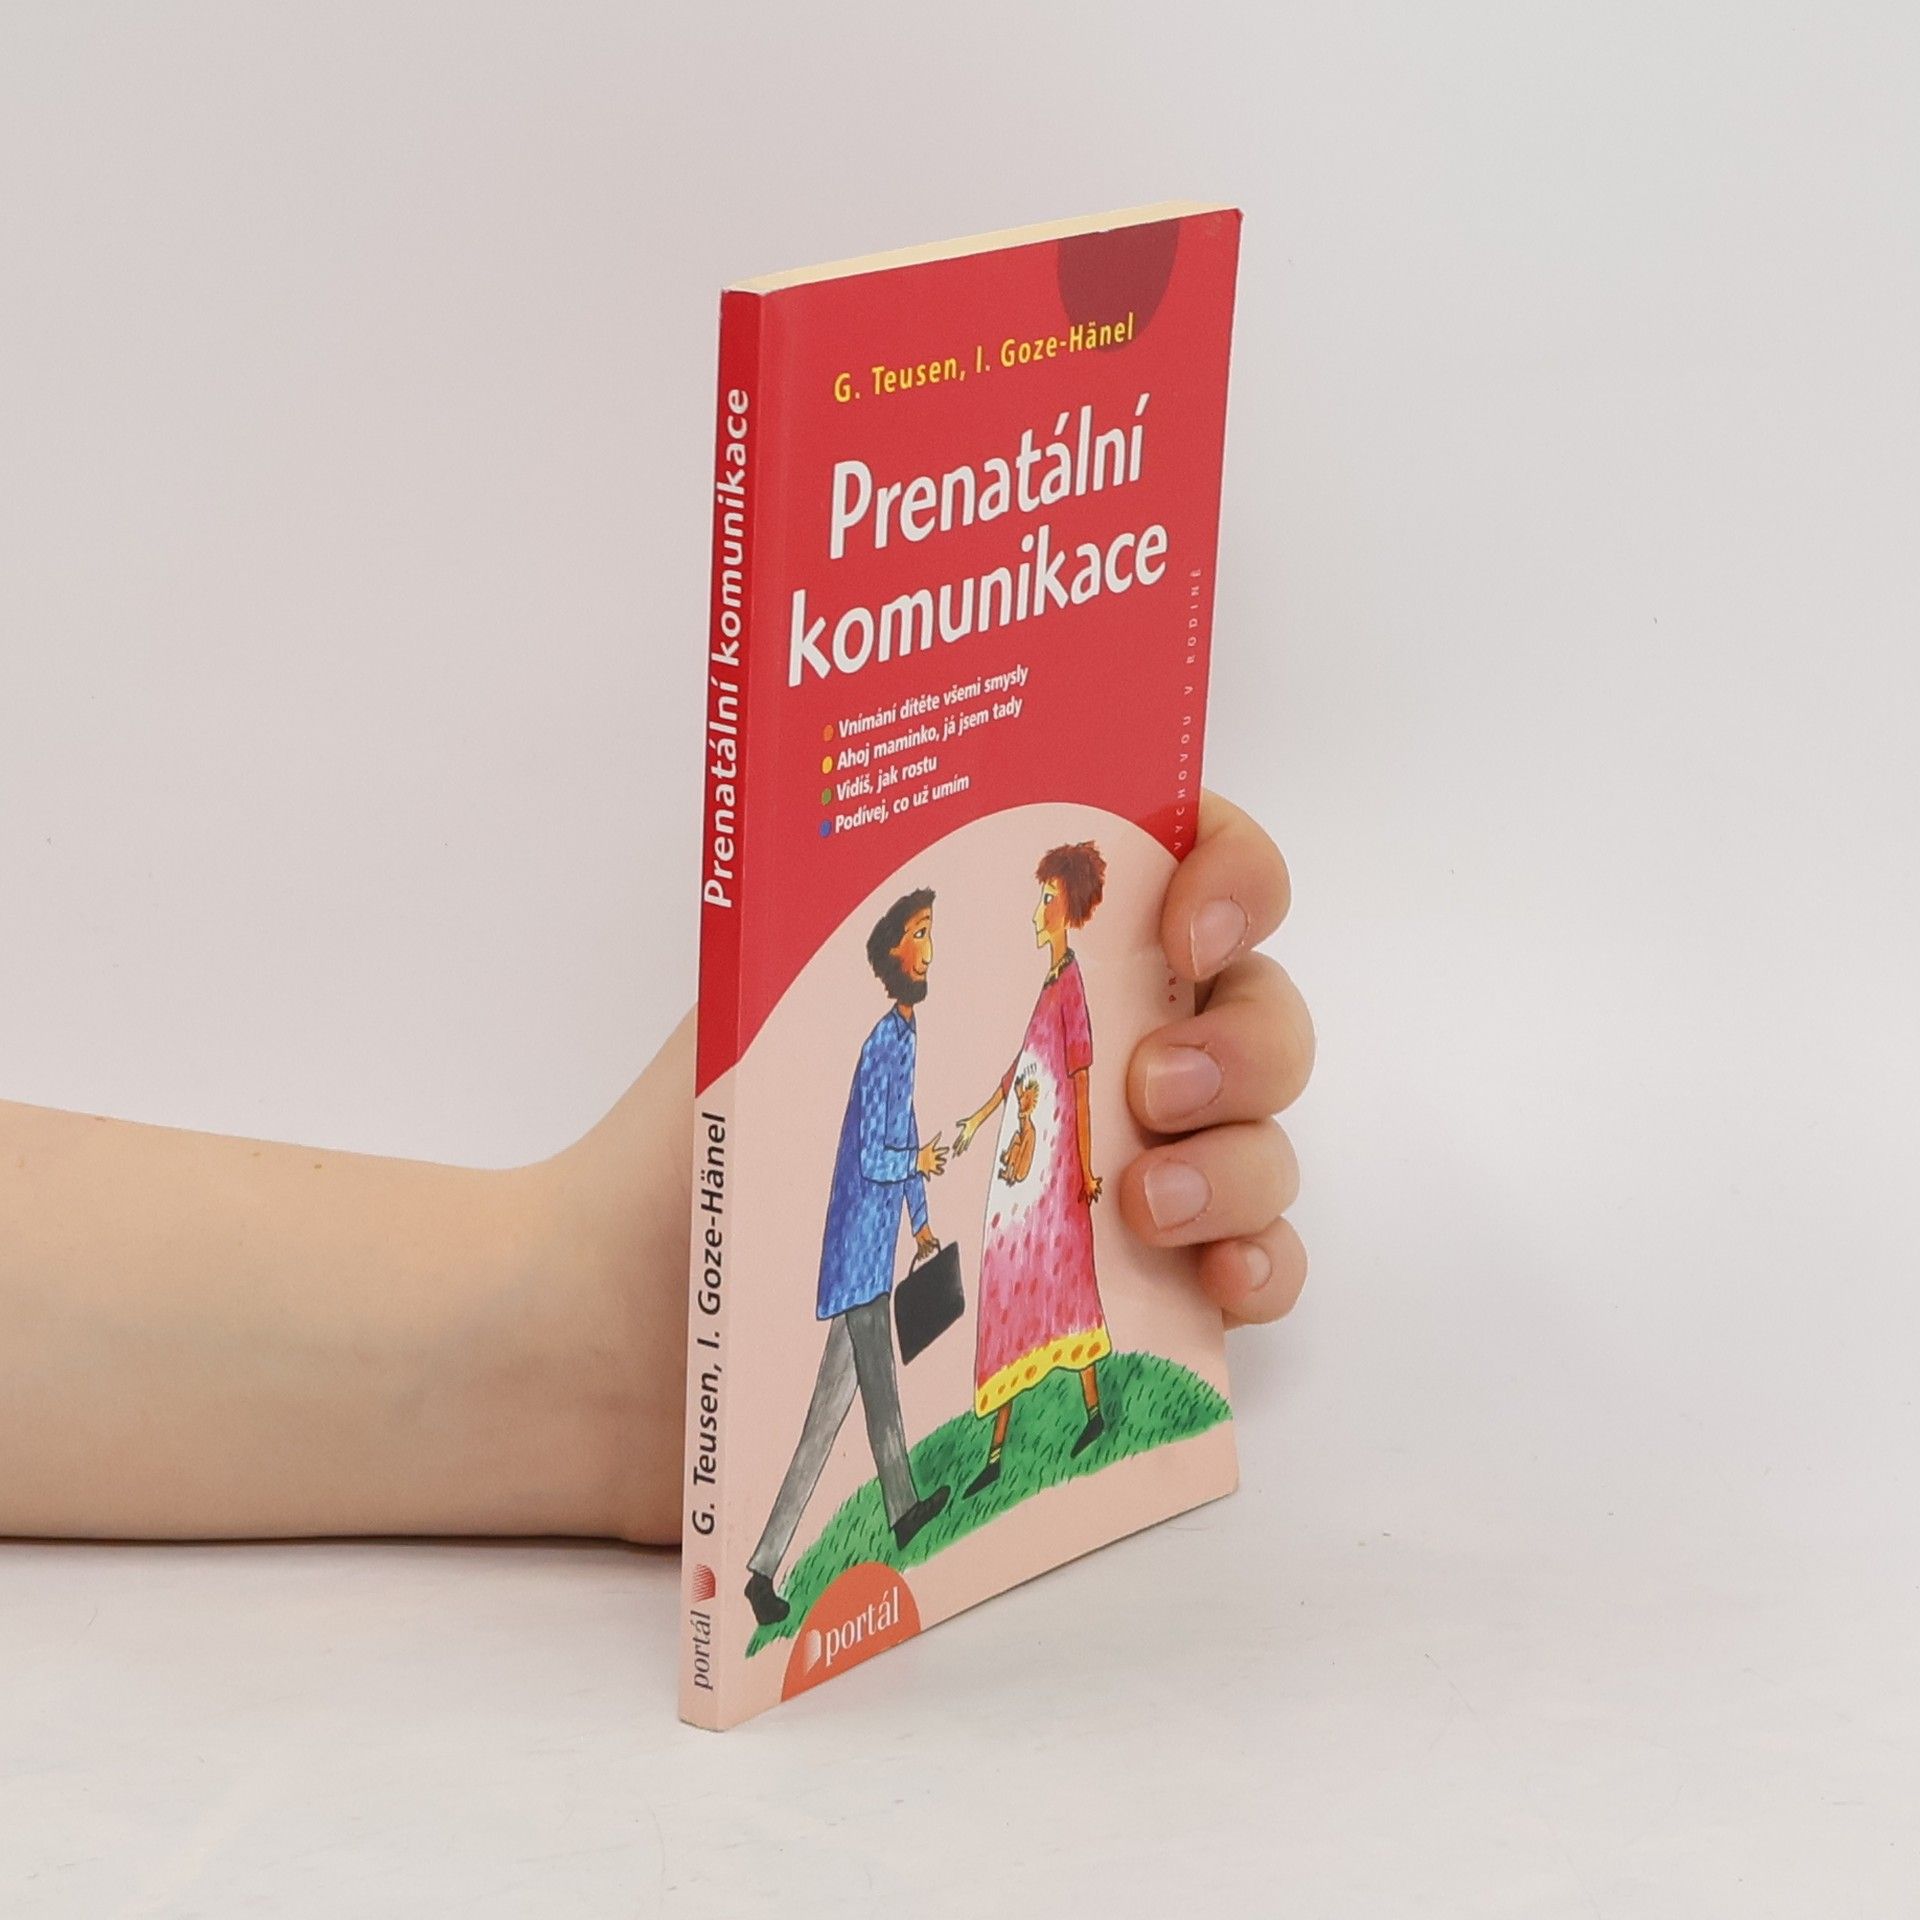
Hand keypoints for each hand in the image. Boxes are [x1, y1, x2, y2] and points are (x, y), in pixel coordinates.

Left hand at [547, 795, 1306, 1542]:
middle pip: (1251, 1009)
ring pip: (1263, 1139)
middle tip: (1158, 1085)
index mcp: (1008, 956)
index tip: (1189, 925)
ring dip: (1245, 1159)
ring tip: (1146, 1203)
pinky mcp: (1114, 1294)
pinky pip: (1247, 1266)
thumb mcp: (773, 988)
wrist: (620, 1332)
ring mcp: (1106, 1172)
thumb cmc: (688, 1146)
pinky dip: (1262, 1266)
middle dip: (1245, 1037)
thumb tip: (962, 803)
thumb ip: (885, 899)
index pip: (1179, 866)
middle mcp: (1077, 1051)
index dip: (1231, 874)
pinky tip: (1220, 1284)